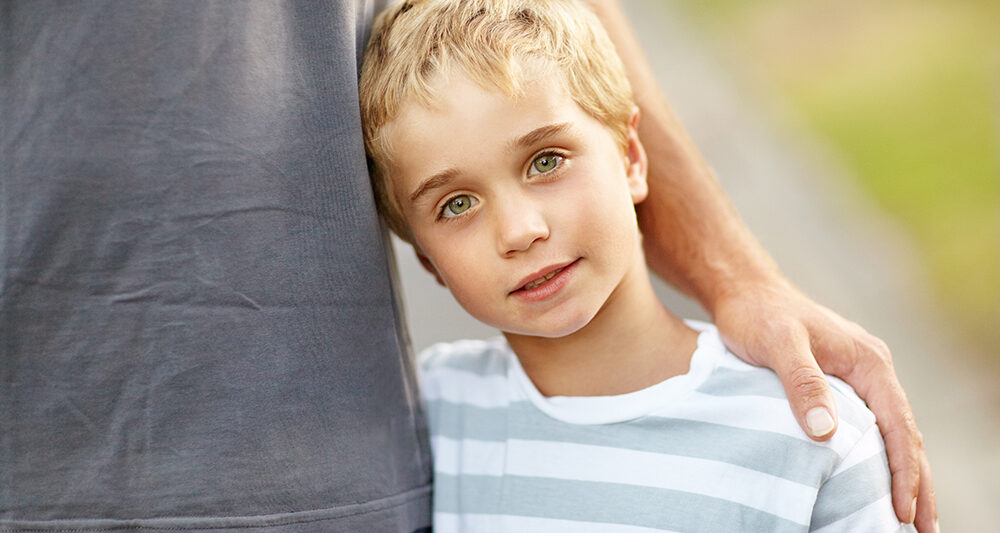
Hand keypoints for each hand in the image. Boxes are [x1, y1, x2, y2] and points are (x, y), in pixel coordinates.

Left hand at [711, 280, 936, 530]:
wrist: (743, 292)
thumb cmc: (758, 315)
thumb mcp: (778, 344)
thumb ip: (802, 382)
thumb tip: (826, 431)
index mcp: (869, 362)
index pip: (898, 426)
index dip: (903, 471)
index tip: (900, 511)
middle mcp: (871, 369)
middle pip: (905, 434)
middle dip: (917, 483)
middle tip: (923, 530)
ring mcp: (858, 376)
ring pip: (890, 433)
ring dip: (901, 473)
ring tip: (907, 517)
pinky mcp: (840, 383)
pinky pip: (870, 426)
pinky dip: (878, 457)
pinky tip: (873, 482)